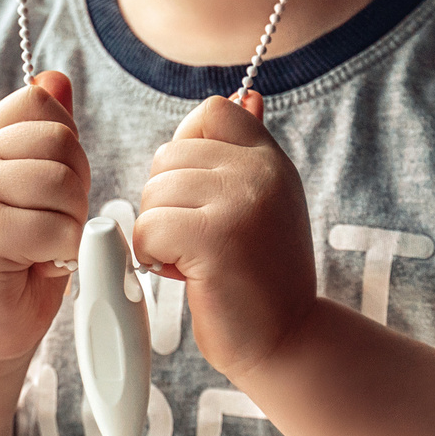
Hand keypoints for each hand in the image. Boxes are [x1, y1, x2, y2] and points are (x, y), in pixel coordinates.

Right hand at [0, 72, 88, 366]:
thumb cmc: (17, 260)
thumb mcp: (38, 189)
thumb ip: (46, 135)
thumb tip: (55, 76)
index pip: (40, 101)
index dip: (66, 146)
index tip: (53, 188)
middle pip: (61, 141)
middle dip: (76, 189)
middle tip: (53, 225)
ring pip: (62, 184)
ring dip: (71, 224)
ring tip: (44, 246)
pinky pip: (57, 228)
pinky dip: (63, 253)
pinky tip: (37, 266)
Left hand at [133, 91, 317, 379]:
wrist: (286, 342)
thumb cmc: (260, 276)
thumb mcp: (264, 202)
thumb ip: (246, 152)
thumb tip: (249, 93)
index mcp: (270, 159)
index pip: (211, 113)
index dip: (188, 149)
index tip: (201, 195)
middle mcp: (260, 172)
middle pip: (168, 156)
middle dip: (167, 204)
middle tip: (201, 243)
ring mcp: (241, 203)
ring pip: (153, 194)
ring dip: (159, 233)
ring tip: (196, 260)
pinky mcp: (215, 240)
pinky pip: (147, 228)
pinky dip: (152, 257)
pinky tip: (186, 275)